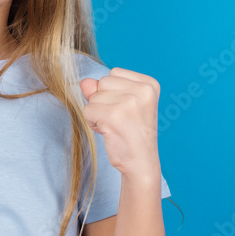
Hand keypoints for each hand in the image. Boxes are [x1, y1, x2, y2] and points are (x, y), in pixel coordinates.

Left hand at [80, 68, 161, 184]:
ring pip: (93, 97)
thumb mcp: (121, 104)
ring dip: (97, 113)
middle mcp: (143, 90)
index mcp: (149, 84)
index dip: (113, 92)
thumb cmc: (131, 133)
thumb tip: (85, 82)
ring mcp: (129, 102)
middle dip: (103, 101)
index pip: (114, 73)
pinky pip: (88, 110)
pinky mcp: (114, 115)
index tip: (127, 110)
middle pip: (102, 82)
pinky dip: (92, 122)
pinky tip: (109, 132)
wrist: (141, 162)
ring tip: (115, 126)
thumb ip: (102, 89)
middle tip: (120, 120)